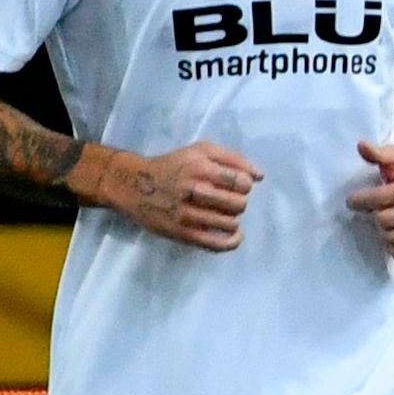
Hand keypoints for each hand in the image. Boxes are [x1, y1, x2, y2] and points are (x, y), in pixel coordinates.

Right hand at [101, 138, 259, 250]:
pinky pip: (217, 244)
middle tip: (226, 199)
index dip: (244, 185)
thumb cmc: (174, 166)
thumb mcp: (201, 151)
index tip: (235, 185)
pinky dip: (232, 241)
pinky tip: (235, 235)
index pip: (242, 182)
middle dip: (238, 201)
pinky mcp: (183, 233)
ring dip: (233, 218)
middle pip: (239, 204)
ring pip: (231, 223)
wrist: (134, 185)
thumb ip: (233, 158)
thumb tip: (260, 176)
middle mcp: (193, 190)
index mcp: (200, 168)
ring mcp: (187, 214)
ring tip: (223, 213)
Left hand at [348, 138, 393, 257]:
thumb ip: (378, 153)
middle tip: (370, 210)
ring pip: (392, 237)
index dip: (365, 199)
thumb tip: (361, 146)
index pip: (388, 196)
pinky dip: (389, 244)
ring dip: (380, 230)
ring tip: (381, 219)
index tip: (351, 200)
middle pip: (387, 220)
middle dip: (372, 215)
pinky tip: (389, 231)